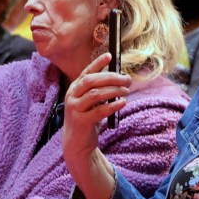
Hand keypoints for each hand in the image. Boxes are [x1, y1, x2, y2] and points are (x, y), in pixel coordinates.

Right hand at [62, 52, 130, 198]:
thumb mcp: (90, 102)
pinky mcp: (81, 121)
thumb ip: (99, 90)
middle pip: (92, 81)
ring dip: (113, 91)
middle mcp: (72, 96)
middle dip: (111, 77)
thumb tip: (119, 78)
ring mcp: (75, 109)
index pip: (87, 72)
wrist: (77, 142)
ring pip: (96, 94)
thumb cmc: (87, 118)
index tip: (110, 56)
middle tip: (126, 79)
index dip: (98, 63)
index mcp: (74, 88)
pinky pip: (99, 111)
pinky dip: (112, 105)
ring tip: (126, 91)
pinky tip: (122, 103)